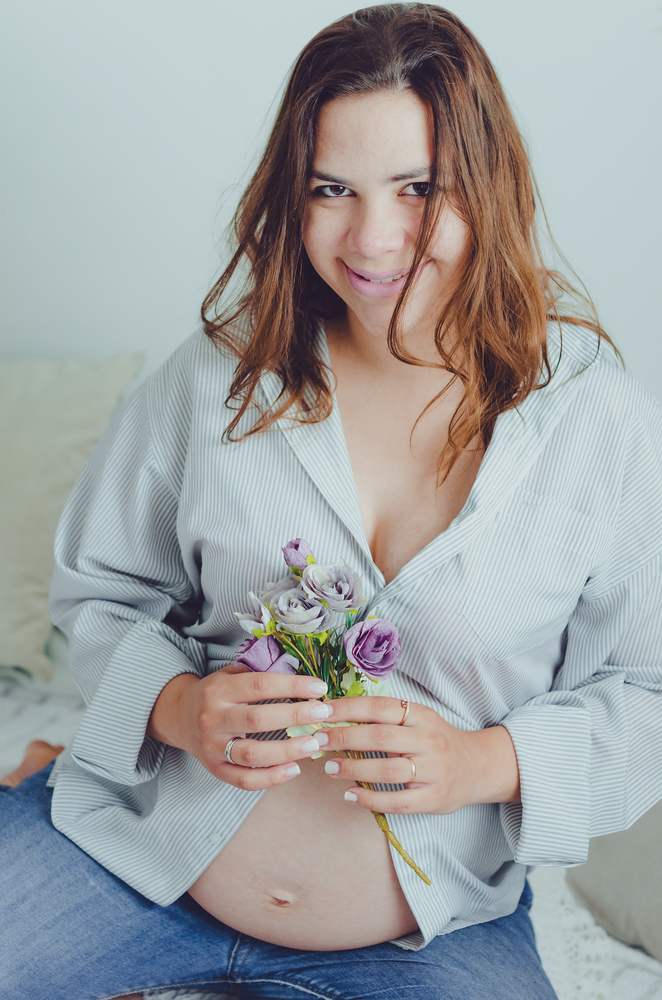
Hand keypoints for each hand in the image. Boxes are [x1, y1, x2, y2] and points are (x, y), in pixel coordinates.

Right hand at [146, 666, 335, 789]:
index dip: (292, 686)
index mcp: (219, 690)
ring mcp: (212, 747)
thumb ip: (258, 674)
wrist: (178, 716)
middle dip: (295, 716)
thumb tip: (300, 675)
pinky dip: (272, 778)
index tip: (319, 688)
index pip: (260, 685)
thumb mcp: (229, 675)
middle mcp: (213, 718)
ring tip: (314, 744)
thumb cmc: (214, 693)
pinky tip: (295, 769)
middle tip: (323, 713)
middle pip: (258, 719)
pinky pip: (244, 780)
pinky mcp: (215, 769)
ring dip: (287, 751)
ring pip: (251, 754)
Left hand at [311, 695, 519, 814]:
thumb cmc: (437, 741)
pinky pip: (398, 802)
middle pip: (381, 736)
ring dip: (354, 769)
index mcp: (422, 715)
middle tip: (318, 740)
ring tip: (330, 768)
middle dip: (344, 737)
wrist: (479, 767)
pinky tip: (350, 795)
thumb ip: (385, 717)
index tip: (321, 711)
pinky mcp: (435, 798)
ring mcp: (435, 771)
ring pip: (388, 770)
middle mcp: (430, 740)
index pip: (380, 706)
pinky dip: (370, 800)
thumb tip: (337, 714)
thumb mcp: (418, 720)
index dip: (348, 708)